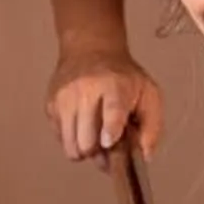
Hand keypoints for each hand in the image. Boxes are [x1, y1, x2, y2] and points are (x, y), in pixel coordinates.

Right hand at [46, 45, 163, 160]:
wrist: (90, 49)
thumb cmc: (122, 76)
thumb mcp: (148, 94)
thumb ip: (152, 126)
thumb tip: (145, 155)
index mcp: (115, 86)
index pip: (112, 109)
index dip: (110, 129)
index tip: (109, 142)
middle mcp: (86, 90)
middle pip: (87, 138)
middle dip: (100, 153)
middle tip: (109, 148)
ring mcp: (65, 98)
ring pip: (71, 145)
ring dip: (85, 151)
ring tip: (96, 139)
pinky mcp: (51, 105)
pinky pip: (61, 139)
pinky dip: (73, 139)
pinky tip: (83, 126)